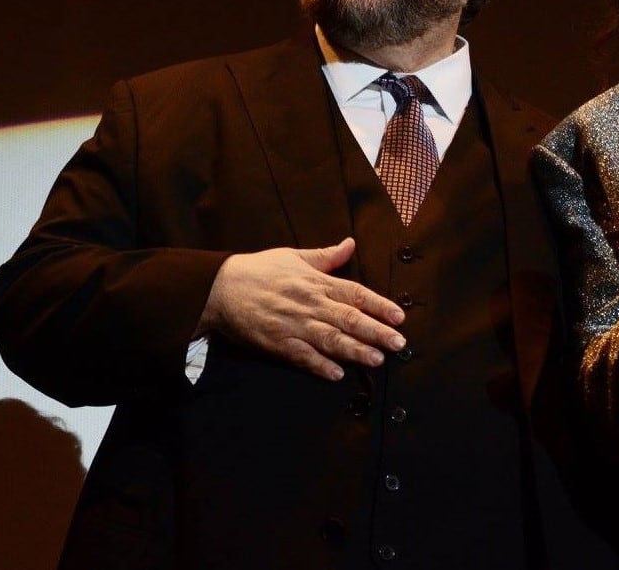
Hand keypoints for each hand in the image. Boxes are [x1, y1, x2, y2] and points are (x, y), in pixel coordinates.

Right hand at [198, 237, 406, 380]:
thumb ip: (326, 256)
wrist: (219, 287)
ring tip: (377, 360)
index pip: (355, 293)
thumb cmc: (259, 270)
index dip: (379, 305)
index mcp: (316, 282)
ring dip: (355, 350)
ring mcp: (294, 325)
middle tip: (398, 343)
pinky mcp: (277, 343)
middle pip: (349, 318)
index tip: (399, 316)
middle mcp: (309, 303)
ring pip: (330, 339)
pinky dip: (319, 365)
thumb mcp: (294, 256)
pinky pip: (302, 357)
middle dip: (376, 331)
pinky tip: (337, 374)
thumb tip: (350, 243)